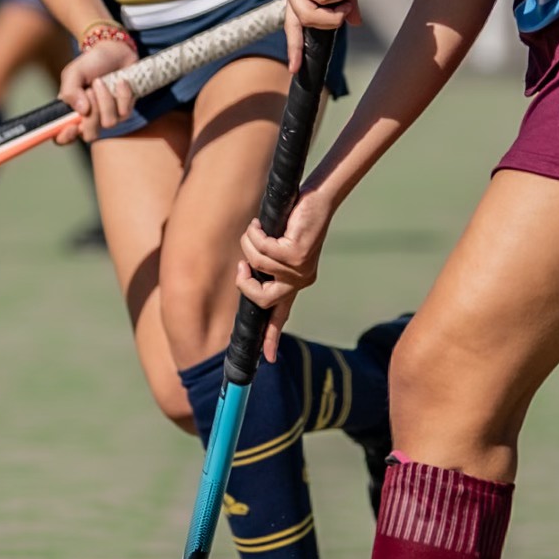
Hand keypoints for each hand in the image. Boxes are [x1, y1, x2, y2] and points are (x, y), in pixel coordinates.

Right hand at [57, 35, 138, 141]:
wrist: (115, 51)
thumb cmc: (91, 62)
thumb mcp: (74, 73)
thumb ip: (70, 91)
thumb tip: (82, 111)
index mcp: (71, 111)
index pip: (63, 137)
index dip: (65, 138)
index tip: (72, 126)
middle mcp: (89, 118)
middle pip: (89, 135)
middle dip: (91, 115)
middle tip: (89, 91)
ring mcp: (108, 116)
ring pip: (109, 123)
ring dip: (105, 99)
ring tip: (101, 81)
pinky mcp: (125, 110)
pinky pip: (125, 113)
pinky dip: (122, 94)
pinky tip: (120, 81)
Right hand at [235, 190, 335, 360]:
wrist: (317, 199)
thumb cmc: (296, 218)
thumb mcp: (279, 245)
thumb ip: (267, 263)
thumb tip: (247, 274)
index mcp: (296, 283)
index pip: (281, 315)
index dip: (272, 337)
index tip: (268, 359)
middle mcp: (300, 281)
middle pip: (261, 299)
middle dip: (243, 284)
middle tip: (242, 266)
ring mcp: (300, 270)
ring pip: (256, 265)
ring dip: (249, 242)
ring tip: (258, 229)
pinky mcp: (297, 255)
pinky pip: (261, 250)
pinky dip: (255, 234)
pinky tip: (262, 224)